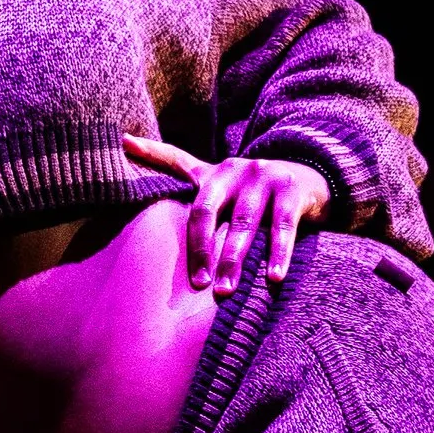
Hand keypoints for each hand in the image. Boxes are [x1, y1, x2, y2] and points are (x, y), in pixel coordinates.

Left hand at [124, 132, 327, 296]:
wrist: (310, 178)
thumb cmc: (252, 190)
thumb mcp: (216, 180)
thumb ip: (175, 168)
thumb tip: (123, 141)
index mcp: (212, 171)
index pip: (174, 163)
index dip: (149, 154)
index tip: (126, 150)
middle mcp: (235, 169)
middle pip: (208, 210)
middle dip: (202, 248)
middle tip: (198, 284)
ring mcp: (264, 176)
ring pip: (244, 223)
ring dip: (234, 259)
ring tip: (226, 291)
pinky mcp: (291, 190)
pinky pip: (282, 226)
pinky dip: (278, 253)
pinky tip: (273, 277)